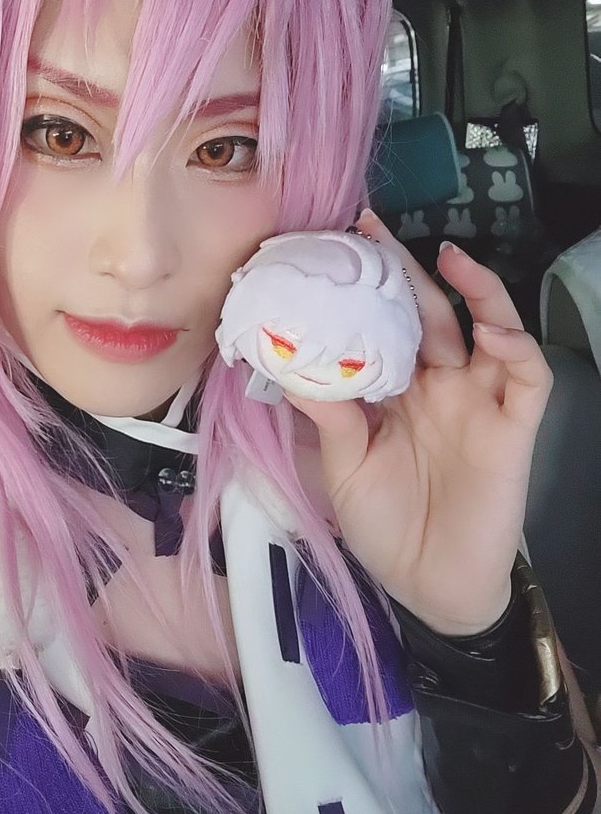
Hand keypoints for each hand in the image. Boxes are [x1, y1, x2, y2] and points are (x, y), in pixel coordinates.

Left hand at [284, 209, 553, 635]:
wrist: (429, 586)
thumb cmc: (385, 528)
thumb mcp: (344, 467)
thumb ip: (327, 416)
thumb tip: (286, 366)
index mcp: (398, 392)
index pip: (385, 326)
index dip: (367, 290)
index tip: (334, 250)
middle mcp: (440, 387)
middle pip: (429, 315)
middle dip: (406, 270)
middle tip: (373, 227)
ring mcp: (479, 403)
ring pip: (490, 330)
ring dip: (476, 291)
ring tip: (449, 258)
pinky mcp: (513, 429)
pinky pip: (527, 378)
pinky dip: (514, 348)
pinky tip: (489, 329)